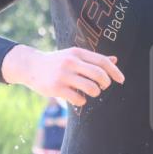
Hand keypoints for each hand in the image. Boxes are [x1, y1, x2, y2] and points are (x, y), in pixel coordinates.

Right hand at [1, 45, 124, 108]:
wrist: (31, 65)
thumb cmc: (57, 62)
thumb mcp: (74, 55)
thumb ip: (93, 59)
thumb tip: (114, 59)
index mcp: (78, 52)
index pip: (103, 62)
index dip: (115, 72)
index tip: (121, 80)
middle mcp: (71, 62)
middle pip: (100, 75)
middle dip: (106, 84)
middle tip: (103, 87)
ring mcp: (63, 75)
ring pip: (91, 88)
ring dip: (95, 93)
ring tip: (90, 92)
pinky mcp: (56, 88)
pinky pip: (78, 98)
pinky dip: (82, 100)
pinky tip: (77, 97)